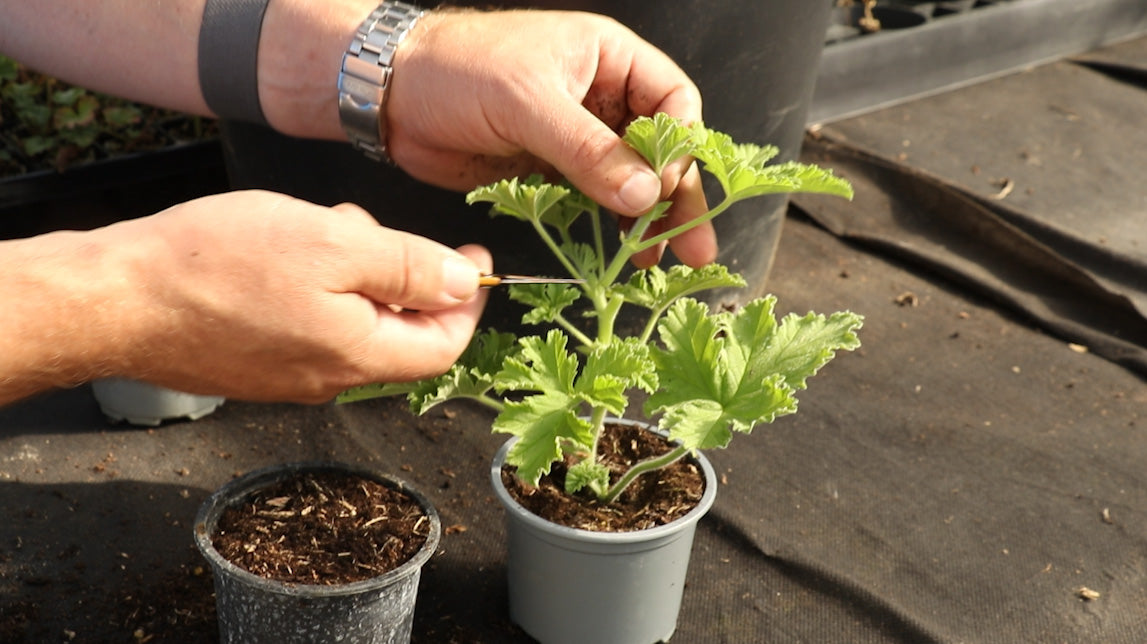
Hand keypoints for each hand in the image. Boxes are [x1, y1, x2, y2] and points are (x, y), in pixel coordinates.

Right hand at [92, 191, 489, 402]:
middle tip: (371, 225)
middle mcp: (329, 380)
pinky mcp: (255, 367)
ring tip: (321, 227)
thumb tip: (465, 285)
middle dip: (403, 275)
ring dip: (357, 274)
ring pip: (353, 325)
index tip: (474, 257)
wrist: (116, 300)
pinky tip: (284, 251)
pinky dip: (320, 288)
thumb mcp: (334, 244)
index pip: (444, 346)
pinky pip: (312, 328)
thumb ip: (409, 268)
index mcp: (359, 356)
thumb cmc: (219, 264)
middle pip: (399, 334)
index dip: (468, 302)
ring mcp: (288, 378)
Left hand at [389, 9, 715, 267]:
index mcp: (608, 57)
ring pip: (629, 179)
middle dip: (678, 197)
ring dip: (645, 219)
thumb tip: (646, 194)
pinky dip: (607, 224)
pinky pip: (592, 198)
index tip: (667, 187)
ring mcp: (576, 134)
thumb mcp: (528, 102)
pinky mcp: (550, 168)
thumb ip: (589, 150)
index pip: (672, 101)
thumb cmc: (456, 68)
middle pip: (659, 149)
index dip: (677, 147)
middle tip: (695, 245)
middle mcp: (601, 95)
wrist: (391, 93)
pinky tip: (620, 250)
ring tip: (656, 260)